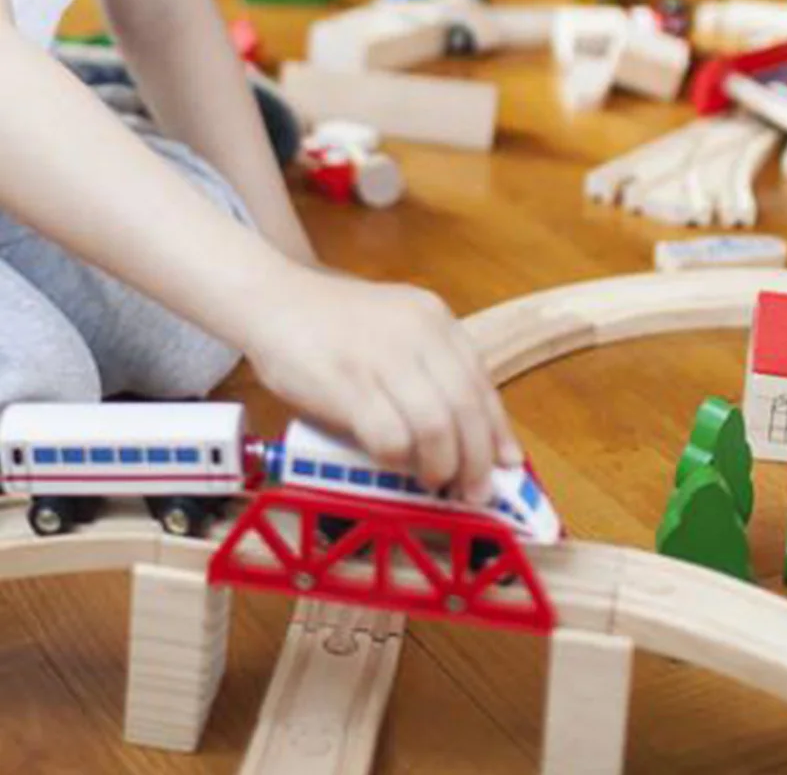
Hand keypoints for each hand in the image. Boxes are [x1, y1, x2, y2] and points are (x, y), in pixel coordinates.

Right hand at [241, 264, 520, 503]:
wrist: (275, 299)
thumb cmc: (335, 324)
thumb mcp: (397, 329)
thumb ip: (429, 367)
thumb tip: (465, 429)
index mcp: (436, 319)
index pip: (481, 380)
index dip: (498, 427)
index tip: (508, 461)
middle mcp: (419, 334)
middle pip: (467, 406)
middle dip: (477, 457)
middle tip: (474, 490)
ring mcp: (384, 357)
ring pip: (437, 425)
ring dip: (442, 464)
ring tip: (436, 482)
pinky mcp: (348, 383)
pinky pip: (389, 435)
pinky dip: (398, 460)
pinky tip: (395, 466)